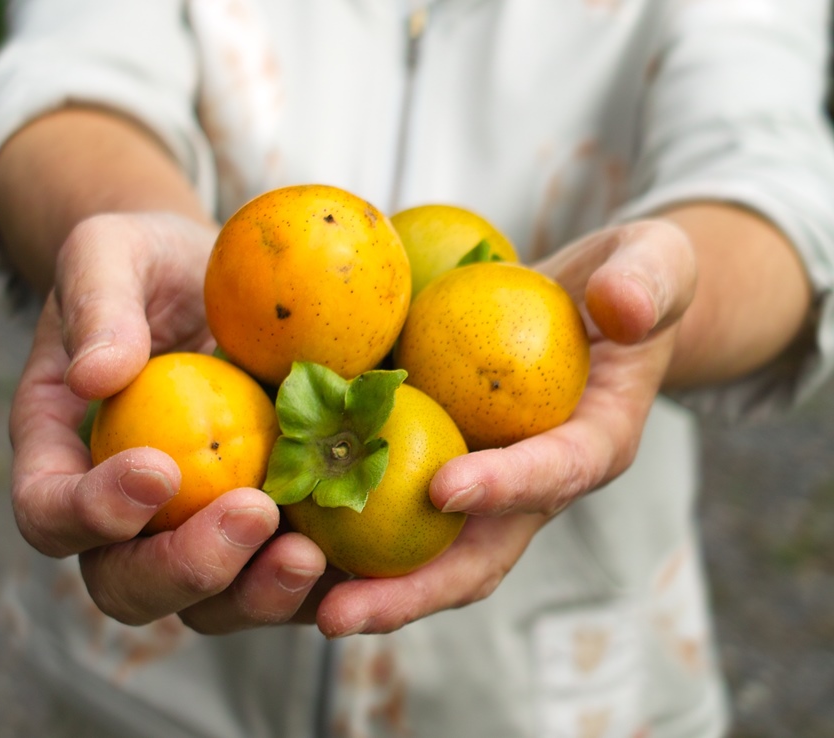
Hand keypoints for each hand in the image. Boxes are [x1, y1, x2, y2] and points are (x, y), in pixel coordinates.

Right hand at [9, 212, 329, 630]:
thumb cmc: (151, 263)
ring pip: (206, 605)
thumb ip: (97, 302)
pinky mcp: (262, 533)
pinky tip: (359, 559)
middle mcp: (120, 512)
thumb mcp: (112, 252)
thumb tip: (94, 375)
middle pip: (125, 583)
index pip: (49, 510)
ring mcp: (193, 529)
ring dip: (254, 593)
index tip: (157, 469)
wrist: (215, 277)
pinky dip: (316, 584)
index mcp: (63, 452)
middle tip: (251, 516)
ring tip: (308, 554)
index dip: (91, 512)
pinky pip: (279, 580)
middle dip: (184, 568)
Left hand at [309, 218, 697, 637]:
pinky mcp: (434, 470)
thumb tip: (619, 304)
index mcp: (592, 444)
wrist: (583, 305)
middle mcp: (531, 486)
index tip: (447, 487)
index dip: (506, 487)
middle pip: (475, 554)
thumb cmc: (625, 281)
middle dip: (412, 590)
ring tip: (289, 602)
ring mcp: (480, 488)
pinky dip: (337, 529)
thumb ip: (649, 280)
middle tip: (341, 613)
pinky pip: (386, 509)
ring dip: (362, 585)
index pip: (555, 473)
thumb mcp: (656, 262)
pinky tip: (274, 533)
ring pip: (423, 553)